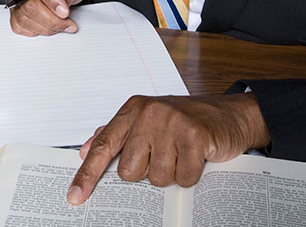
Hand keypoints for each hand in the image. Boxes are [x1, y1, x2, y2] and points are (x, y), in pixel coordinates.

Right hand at [9, 0, 87, 35]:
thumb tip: (61, 8)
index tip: (64, 11)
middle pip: (28, 5)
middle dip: (51, 20)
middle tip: (68, 23)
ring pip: (23, 19)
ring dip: (46, 28)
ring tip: (62, 25)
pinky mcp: (13, 12)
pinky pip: (19, 27)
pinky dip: (36, 31)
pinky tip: (48, 26)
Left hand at [67, 93, 268, 204]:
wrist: (230, 114)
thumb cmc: (186, 120)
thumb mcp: (147, 120)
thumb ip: (116, 134)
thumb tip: (86, 150)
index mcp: (133, 109)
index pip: (104, 147)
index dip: (87, 174)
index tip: (75, 197)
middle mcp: (149, 113)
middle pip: (130, 172)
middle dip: (147, 173)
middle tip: (164, 156)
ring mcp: (172, 123)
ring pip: (157, 178)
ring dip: (171, 174)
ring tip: (182, 154)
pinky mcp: (195, 136)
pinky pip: (183, 178)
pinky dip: (190, 175)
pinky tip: (196, 157)